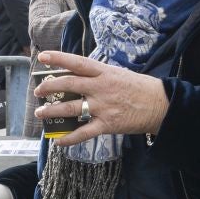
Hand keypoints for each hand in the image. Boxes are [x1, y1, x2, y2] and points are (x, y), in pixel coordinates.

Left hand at [34, 51, 168, 145]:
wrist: (161, 105)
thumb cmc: (140, 88)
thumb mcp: (118, 74)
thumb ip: (98, 76)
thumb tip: (77, 78)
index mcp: (104, 72)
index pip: (77, 62)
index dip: (58, 58)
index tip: (42, 57)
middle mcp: (101, 87)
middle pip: (69, 84)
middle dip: (49, 87)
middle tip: (38, 91)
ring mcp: (103, 106)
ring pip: (71, 107)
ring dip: (52, 110)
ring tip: (40, 113)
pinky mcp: (107, 124)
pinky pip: (83, 133)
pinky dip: (69, 138)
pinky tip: (58, 141)